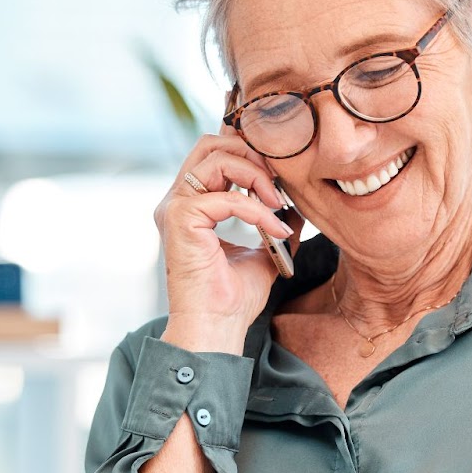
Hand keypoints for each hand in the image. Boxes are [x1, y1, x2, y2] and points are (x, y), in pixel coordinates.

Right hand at [154, 135, 299, 351]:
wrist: (217, 329)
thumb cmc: (233, 300)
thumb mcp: (262, 254)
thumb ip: (272, 226)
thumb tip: (296, 210)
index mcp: (191, 205)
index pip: (214, 154)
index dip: (248, 154)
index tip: (279, 178)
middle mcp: (177, 201)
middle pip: (210, 143)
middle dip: (251, 154)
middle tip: (278, 182)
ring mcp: (175, 207)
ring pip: (216, 158)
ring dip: (256, 175)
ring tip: (278, 203)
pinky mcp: (180, 218)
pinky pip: (226, 196)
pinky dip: (258, 210)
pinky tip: (276, 229)